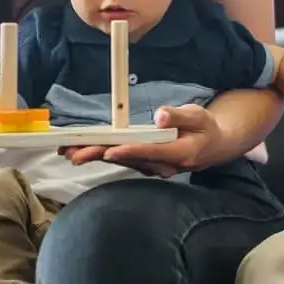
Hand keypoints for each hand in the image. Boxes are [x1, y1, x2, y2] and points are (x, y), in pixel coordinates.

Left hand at [60, 103, 223, 178]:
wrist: (213, 147)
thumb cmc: (205, 128)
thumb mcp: (198, 115)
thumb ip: (179, 116)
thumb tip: (159, 116)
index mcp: (179, 152)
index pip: (150, 151)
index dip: (128, 150)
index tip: (109, 150)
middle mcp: (164, 165)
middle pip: (128, 159)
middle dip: (99, 155)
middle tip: (74, 154)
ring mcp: (153, 167)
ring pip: (121, 161)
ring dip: (95, 156)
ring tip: (70, 152)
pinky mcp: (146, 164)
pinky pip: (122, 160)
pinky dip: (102, 155)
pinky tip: (83, 152)